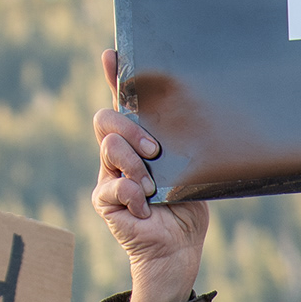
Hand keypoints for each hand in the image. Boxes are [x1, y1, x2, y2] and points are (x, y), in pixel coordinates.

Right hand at [92, 48, 209, 301]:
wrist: (179, 247)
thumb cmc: (187, 206)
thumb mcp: (191, 169)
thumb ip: (183, 147)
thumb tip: (195, 115)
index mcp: (138, 140)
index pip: (122, 102)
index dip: (115, 77)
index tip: (112, 54)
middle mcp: (119, 153)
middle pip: (106, 120)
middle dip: (131, 129)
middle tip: (154, 152)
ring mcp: (108, 175)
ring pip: (109, 147)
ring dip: (134, 164)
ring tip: (150, 185)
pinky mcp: (105, 201)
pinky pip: (113, 187)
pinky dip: (133, 196)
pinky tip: (146, 208)